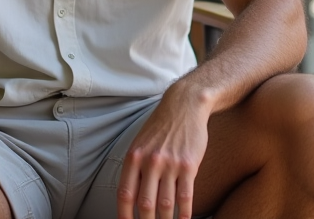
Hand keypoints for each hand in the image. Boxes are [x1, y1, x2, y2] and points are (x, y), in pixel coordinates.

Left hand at [117, 91, 210, 218]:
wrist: (185, 105)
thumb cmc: (161, 126)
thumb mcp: (140, 142)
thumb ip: (135, 168)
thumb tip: (130, 197)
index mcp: (134, 157)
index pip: (125, 194)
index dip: (124, 215)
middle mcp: (150, 162)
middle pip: (145, 204)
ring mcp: (170, 164)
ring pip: (165, 204)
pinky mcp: (189, 166)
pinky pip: (185, 196)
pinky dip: (184, 213)